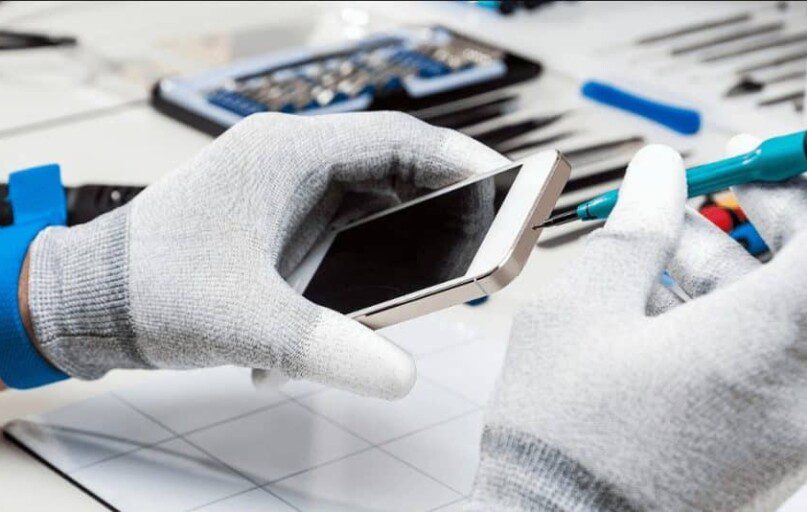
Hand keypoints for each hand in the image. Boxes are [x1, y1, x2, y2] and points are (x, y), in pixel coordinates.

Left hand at [25, 112, 507, 398]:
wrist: (90, 300)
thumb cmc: (150, 286)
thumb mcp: (246, 319)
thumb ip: (326, 346)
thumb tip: (400, 374)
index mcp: (287, 155)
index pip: (397, 140)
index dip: (461, 162)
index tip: (508, 186)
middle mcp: (290, 162)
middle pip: (393, 171)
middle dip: (442, 208)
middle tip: (484, 242)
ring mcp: (285, 192)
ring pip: (370, 205)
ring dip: (401, 241)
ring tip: (430, 279)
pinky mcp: (278, 222)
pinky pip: (342, 233)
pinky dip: (361, 266)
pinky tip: (354, 307)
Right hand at [469, 140, 805, 510]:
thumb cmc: (561, 440)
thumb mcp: (581, 311)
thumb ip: (635, 230)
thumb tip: (659, 173)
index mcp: (765, 346)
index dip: (801, 180)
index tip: (769, 156)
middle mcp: (802, 390)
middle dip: (780, 210)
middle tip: (732, 178)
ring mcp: (794, 425)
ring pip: (792, 314)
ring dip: (747, 259)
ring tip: (677, 232)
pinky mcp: (773, 446)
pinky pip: (777, 357)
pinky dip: (738, 312)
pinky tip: (673, 293)